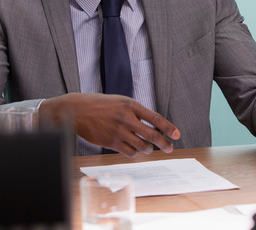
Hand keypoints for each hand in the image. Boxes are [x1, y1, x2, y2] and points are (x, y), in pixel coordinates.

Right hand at [39, 93, 180, 156]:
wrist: (78, 110)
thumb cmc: (101, 105)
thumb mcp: (120, 102)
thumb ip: (136, 112)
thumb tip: (153, 125)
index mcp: (130, 105)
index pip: (155, 118)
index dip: (168, 127)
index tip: (176, 135)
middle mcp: (126, 118)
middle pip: (152, 134)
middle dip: (163, 143)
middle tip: (169, 148)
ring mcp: (118, 131)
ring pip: (142, 146)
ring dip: (148, 149)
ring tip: (149, 148)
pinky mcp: (111, 142)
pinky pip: (129, 152)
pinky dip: (135, 152)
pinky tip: (134, 149)